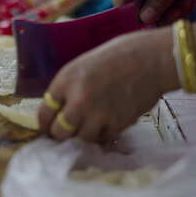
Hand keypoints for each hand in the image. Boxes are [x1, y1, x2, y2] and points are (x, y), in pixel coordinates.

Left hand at [38, 28, 177, 141]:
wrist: (151, 59)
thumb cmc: (117, 56)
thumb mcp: (82, 66)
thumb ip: (68, 89)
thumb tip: (58, 112)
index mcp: (66, 80)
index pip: (44, 112)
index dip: (44, 123)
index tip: (47, 127)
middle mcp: (78, 99)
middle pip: (58, 132)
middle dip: (61, 134)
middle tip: (66, 132)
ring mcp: (97, 114)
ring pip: (81, 140)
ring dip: (83, 135)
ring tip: (90, 125)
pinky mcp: (117, 125)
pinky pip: (102, 139)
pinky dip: (103, 134)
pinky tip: (107, 122)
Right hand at [113, 0, 195, 23]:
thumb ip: (160, 0)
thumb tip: (143, 18)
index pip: (120, 0)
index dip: (129, 15)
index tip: (152, 20)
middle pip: (140, 12)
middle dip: (163, 15)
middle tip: (183, 6)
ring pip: (154, 13)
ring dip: (174, 11)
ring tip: (189, 0)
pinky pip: (163, 8)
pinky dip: (177, 7)